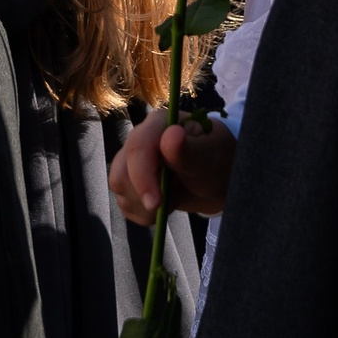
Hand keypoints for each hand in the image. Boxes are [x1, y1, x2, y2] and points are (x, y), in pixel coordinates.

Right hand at [110, 109, 236, 223]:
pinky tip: (166, 204)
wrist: (217, 178)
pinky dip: (145, 213)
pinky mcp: (130, 182)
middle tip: (174, 199)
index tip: (156, 203)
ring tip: (173, 197)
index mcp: (158, 124)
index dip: (142, 177)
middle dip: (145, 194)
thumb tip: (173, 135)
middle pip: (122, 171)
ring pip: (120, 188)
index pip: (137, 148)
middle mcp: (139, 139)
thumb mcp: (211, 157)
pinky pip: (126, 203)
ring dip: (146, 204)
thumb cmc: (217, 161)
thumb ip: (191, 150)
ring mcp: (131, 161)